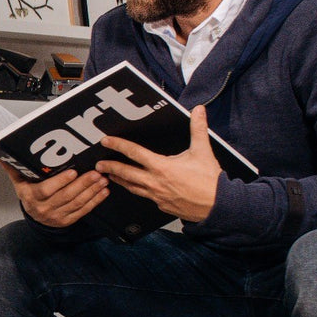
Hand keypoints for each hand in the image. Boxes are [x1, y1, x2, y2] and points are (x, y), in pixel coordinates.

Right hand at [1, 162, 109, 227]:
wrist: (34, 216)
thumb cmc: (29, 194)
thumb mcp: (19, 181)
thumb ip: (13, 166)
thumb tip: (1, 153)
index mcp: (30, 197)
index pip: (46, 190)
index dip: (60, 182)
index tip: (72, 171)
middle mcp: (43, 208)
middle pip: (65, 196)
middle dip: (83, 184)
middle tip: (95, 172)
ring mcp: (56, 216)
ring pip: (77, 203)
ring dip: (91, 191)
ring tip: (102, 179)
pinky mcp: (67, 221)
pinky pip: (83, 211)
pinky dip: (95, 201)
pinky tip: (103, 191)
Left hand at [96, 105, 220, 222]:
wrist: (218, 206)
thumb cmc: (210, 181)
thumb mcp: (203, 151)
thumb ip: (198, 129)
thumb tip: (198, 111)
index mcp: (162, 167)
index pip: (134, 153)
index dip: (118, 145)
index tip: (106, 141)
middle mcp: (155, 182)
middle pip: (125, 173)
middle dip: (110, 167)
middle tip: (98, 164)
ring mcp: (156, 196)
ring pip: (132, 187)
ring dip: (119, 180)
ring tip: (110, 176)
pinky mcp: (161, 206)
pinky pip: (144, 197)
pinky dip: (136, 191)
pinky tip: (134, 188)